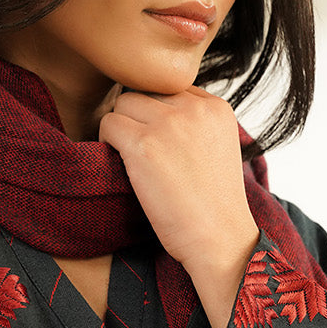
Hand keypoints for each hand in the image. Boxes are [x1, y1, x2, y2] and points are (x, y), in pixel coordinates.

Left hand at [97, 87, 257, 273]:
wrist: (219, 239)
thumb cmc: (214, 205)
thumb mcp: (219, 148)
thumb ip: (195, 124)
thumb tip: (153, 113)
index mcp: (217, 107)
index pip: (171, 88)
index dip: (159, 114)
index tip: (161, 143)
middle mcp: (194, 108)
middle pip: (145, 92)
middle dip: (137, 118)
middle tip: (140, 151)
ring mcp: (169, 124)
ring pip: (123, 103)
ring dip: (120, 128)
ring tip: (130, 158)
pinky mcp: (143, 145)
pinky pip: (108, 124)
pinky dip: (107, 142)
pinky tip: (122, 165)